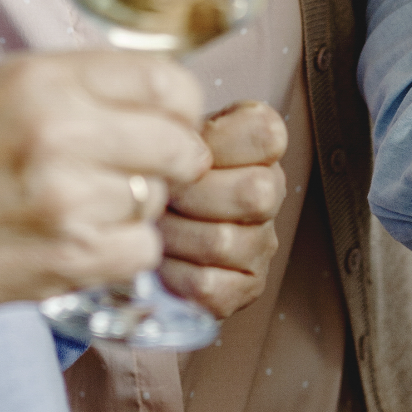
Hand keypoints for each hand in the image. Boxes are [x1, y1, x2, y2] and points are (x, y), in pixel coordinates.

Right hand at [0, 51, 213, 311]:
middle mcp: (63, 132)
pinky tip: (80, 240)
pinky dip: (120, 252)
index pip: (163, 80)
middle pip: (177, 143)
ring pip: (157, 200)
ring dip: (135, 207)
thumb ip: (73, 83)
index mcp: (44, 79)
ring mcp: (69, 199)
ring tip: (83, 206)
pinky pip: (141, 252)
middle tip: (146, 169)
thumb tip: (149, 93)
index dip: (179, 105)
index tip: (171, 119)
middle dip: (172, 159)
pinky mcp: (70, 258)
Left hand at [156, 100, 288, 320]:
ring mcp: (261, 243)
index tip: (188, 147)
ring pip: (223, 241)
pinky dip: (175, 274)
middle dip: (193, 195)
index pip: (267, 135)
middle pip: (255, 193)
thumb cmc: (158, 171)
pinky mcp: (244, 287)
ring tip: (155, 227)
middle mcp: (269, 193)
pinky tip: (162, 260)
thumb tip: (169, 134)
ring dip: (175, 235)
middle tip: (161, 194)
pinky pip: (210, 285)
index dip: (220, 142)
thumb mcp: (167, 133)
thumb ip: (177, 124)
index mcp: (257, 146)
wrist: (142, 219)